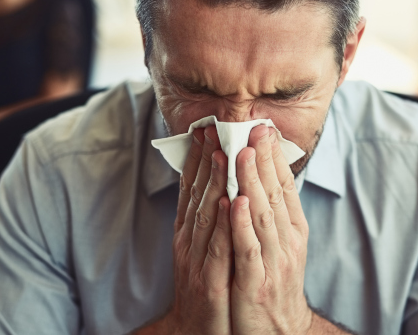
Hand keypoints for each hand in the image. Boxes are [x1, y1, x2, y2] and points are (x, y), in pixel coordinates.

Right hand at [145, 126, 232, 333]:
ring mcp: (197, 263)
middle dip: (205, 160)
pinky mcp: (211, 284)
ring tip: (222, 154)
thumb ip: (210, 219)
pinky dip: (222, 225)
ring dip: (214, 184)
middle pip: (196, 195)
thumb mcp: (205, 250)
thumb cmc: (209, 288)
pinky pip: (217, 250)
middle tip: (212, 128)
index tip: (206, 129)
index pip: (192, 190)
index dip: (198, 159)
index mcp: (189, 234)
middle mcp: (189, 243)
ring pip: (206, 216)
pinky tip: (228, 203)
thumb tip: (221, 185)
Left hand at [230, 126, 311, 333]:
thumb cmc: (274, 284)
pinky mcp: (256, 283)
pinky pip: (249, 249)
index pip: (284, 187)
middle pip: (275, 195)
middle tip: (255, 129)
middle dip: (264, 160)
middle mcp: (287, 242)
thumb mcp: (279, 245)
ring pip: (263, 216)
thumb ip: (272, 212)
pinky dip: (243, 225)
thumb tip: (261, 176)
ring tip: (243, 154)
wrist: (277, 332)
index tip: (264, 129)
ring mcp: (273, 262)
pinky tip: (236, 203)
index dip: (274, 158)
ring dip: (253, 183)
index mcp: (292, 231)